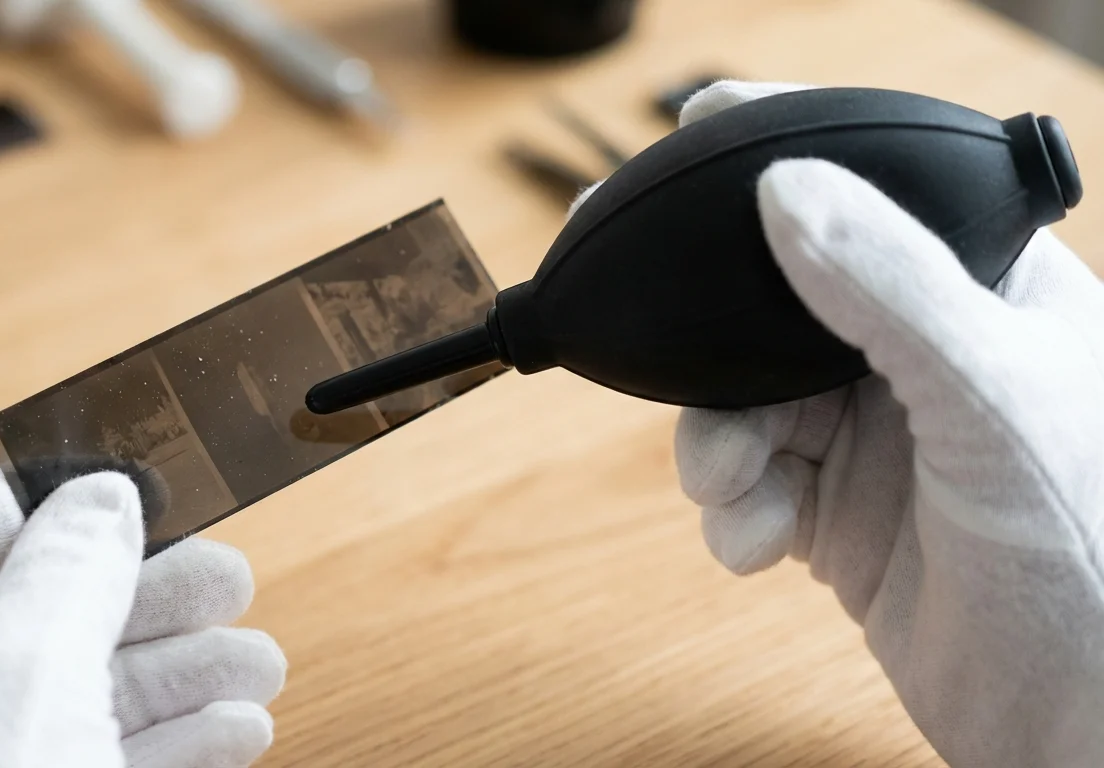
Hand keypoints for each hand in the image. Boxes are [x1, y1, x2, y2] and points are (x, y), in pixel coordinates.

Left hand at [0, 468, 285, 767]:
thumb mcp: (21, 670)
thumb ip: (69, 570)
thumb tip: (103, 499)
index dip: (41, 504)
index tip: (132, 490)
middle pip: (35, 614)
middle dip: (145, 598)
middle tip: (229, 578)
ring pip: (80, 695)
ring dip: (182, 675)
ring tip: (258, 663)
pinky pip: (102, 764)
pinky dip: (175, 747)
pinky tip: (239, 731)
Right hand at [632, 81, 1103, 766]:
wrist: (1081, 722)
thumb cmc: (1093, 552)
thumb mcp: (991, 396)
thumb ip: (888, 288)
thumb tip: (784, 186)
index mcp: (984, 291)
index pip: (870, 201)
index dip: (782, 171)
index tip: (691, 144)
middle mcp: (923, 356)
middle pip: (776, 315)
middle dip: (716, 354)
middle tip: (660, 358)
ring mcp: (878, 439)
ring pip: (745, 405)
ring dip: (713, 445)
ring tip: (726, 487)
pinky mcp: (839, 517)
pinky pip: (748, 488)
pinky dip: (732, 514)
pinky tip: (758, 543)